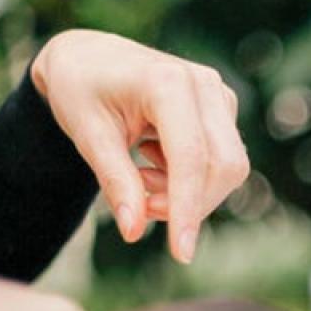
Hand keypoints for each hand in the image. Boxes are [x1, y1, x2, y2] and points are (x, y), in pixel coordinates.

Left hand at [31, 30, 249, 263]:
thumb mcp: (87, 135)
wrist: (90, 57)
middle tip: (142, 207)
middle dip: (188, 203)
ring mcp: (219, 95)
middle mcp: (204, 84)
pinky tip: (154, 163)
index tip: (182, 253)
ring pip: (228, 168)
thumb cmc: (81, 90)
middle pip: (222, 167)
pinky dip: (191, 180)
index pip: (191, 157)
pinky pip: (223, 162)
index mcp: (167, 82)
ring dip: (188, 192)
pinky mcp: (223, 109)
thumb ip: (115, 181)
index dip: (188, 208)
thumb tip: (134, 231)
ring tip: (142, 177)